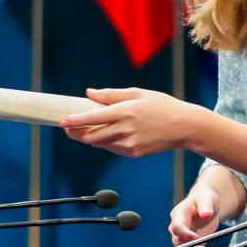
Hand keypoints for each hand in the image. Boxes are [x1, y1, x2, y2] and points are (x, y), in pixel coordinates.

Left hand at [59, 87, 206, 157]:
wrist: (184, 126)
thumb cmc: (162, 105)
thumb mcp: (138, 93)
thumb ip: (111, 94)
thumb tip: (89, 93)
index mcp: (125, 111)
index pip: (93, 118)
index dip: (75, 121)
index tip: (62, 121)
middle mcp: (125, 129)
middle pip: (92, 136)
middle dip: (78, 133)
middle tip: (69, 127)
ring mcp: (129, 144)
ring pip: (101, 143)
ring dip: (91, 137)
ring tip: (88, 128)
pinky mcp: (134, 153)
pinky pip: (113, 148)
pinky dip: (107, 142)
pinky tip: (111, 133)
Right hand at [169, 185, 222, 246]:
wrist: (207, 204)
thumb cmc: (205, 198)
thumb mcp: (207, 198)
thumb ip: (205, 205)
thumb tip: (205, 214)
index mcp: (179, 215)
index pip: (177, 228)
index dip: (185, 235)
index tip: (197, 239)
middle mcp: (178, 229)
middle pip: (180, 245)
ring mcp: (183, 240)